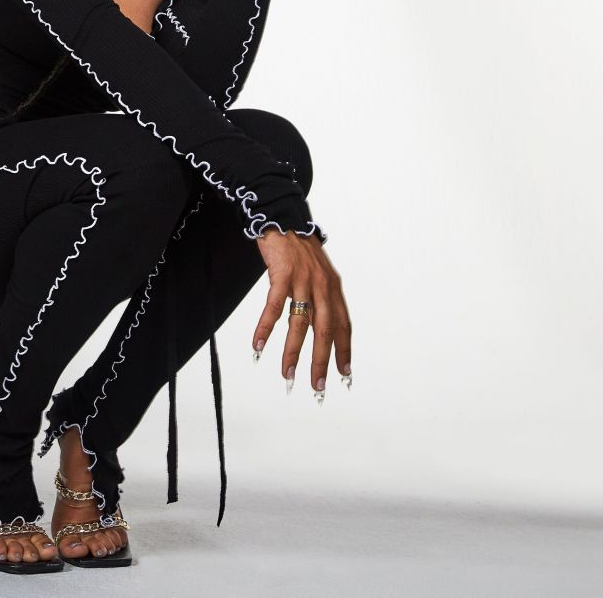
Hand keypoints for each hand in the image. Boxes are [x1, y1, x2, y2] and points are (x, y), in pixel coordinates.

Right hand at [253, 227, 351, 400]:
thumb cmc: (297, 246)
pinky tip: (258, 344)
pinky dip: (266, 327)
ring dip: (293, 352)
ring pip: (299, 323)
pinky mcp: (282, 274)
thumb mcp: (317, 270)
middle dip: (321, 360)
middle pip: (324, 330)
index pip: (342, 325)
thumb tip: (316, 321)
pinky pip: (274, 306)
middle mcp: (322, 285)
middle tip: (317, 386)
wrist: (282, 216)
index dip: (344, 350)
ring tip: (287, 374)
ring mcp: (303, 280)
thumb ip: (320, 294)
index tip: (343, 373)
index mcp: (332, 287)